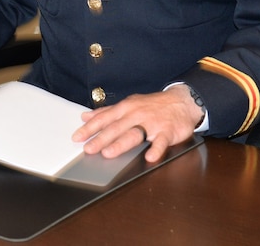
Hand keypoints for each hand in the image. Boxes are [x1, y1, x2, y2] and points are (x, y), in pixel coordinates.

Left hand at [73, 85, 203, 162]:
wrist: (182, 101)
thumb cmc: (152, 105)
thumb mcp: (129, 104)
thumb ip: (107, 112)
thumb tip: (85, 116)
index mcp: (126, 108)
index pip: (104, 118)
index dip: (90, 128)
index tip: (77, 137)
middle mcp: (137, 115)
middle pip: (116, 128)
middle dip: (101, 139)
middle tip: (88, 149)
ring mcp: (152, 123)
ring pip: (135, 134)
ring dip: (121, 143)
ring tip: (109, 153)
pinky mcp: (168, 131)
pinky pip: (161, 141)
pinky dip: (156, 149)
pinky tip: (149, 157)